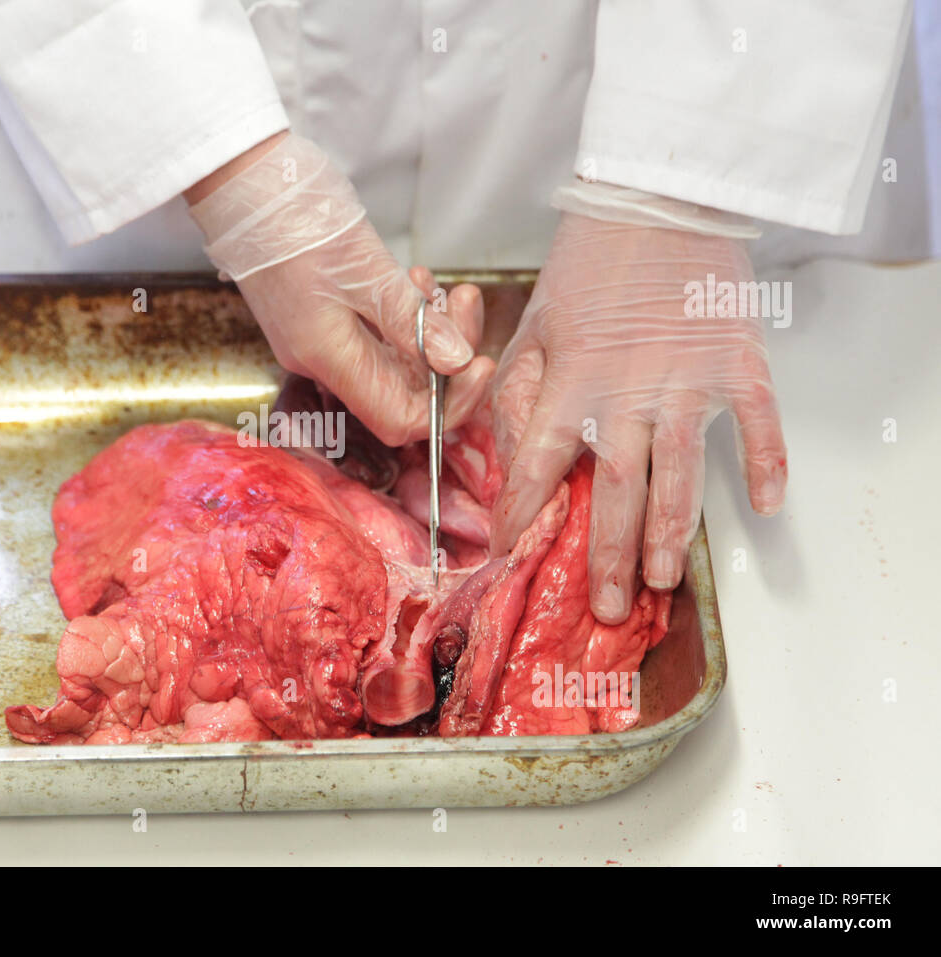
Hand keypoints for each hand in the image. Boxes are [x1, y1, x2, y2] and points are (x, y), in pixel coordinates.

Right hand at [187, 134, 493, 445]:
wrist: (241, 184)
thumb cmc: (295, 221)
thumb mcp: (365, 268)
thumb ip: (411, 321)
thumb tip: (456, 362)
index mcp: (329, 359)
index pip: (398, 420)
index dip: (446, 405)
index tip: (475, 362)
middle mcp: (321, 362)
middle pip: (401, 390)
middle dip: (444, 352)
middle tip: (460, 301)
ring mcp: (317, 341)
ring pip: (391, 360)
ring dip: (425, 327)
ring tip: (433, 281)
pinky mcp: (316, 318)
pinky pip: (372, 337)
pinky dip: (400, 316)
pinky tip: (410, 280)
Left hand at [490, 212, 786, 622]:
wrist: (659, 198)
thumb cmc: (590, 262)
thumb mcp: (532, 324)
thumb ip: (517, 392)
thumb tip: (512, 455)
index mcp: (571, 381)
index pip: (538, 462)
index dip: (523, 511)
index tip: (512, 551)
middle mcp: (627, 392)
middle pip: (615, 490)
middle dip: (607, 554)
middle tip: (605, 605)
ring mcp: (688, 381)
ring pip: (680, 475)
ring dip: (670, 532)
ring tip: (661, 580)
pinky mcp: (737, 363)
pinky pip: (758, 424)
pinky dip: (766, 464)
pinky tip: (764, 506)